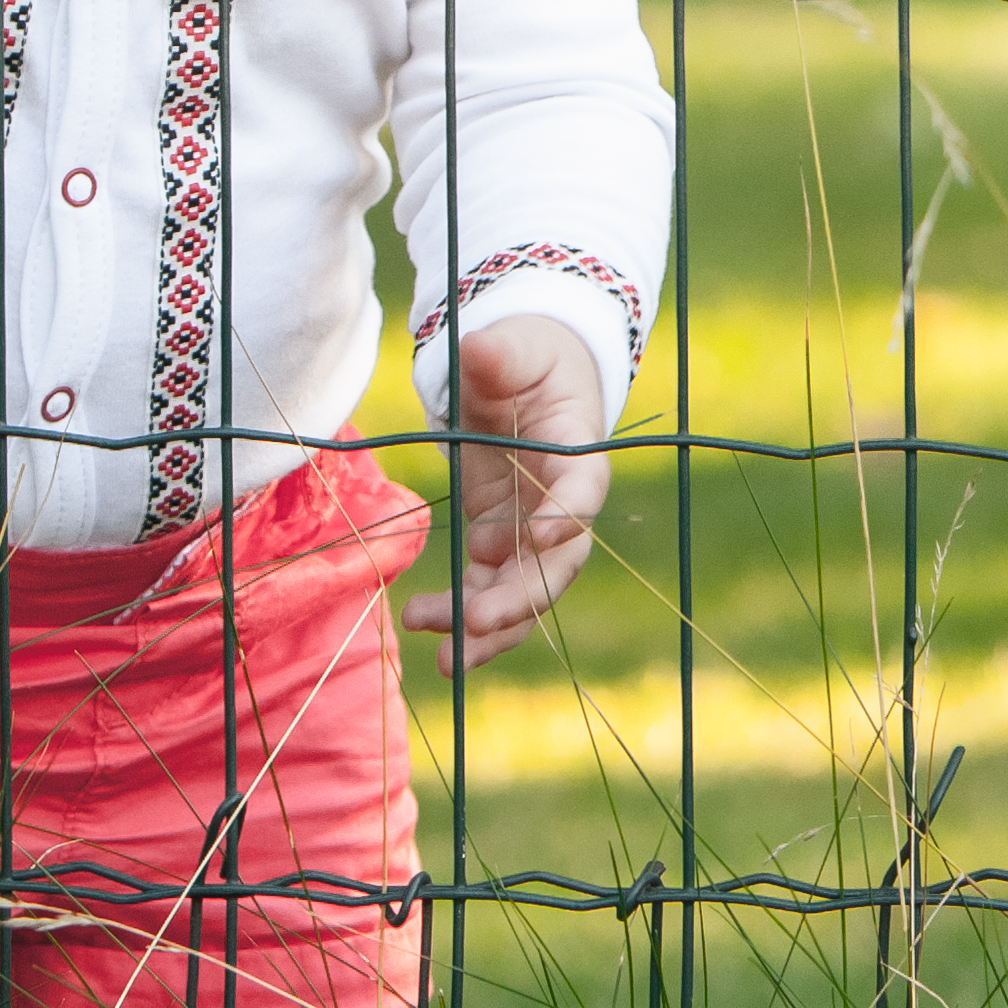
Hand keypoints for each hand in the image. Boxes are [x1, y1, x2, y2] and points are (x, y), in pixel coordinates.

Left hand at [402, 317, 610, 668]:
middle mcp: (562, 505)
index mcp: (578, 453)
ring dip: (489, 630)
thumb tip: (478, 348)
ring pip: (523, 593)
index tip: (538, 536)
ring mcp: (532, 531)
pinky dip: (461, 616)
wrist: (526, 380)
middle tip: (479, 620)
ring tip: (445, 660)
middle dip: (520, 598)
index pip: (584, 490)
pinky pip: (488, 591)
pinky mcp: (501, 544)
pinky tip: (423, 621)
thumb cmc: (527, 359)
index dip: (567, 514)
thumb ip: (501, 355)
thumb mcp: (515, 349)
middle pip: (556, 564)